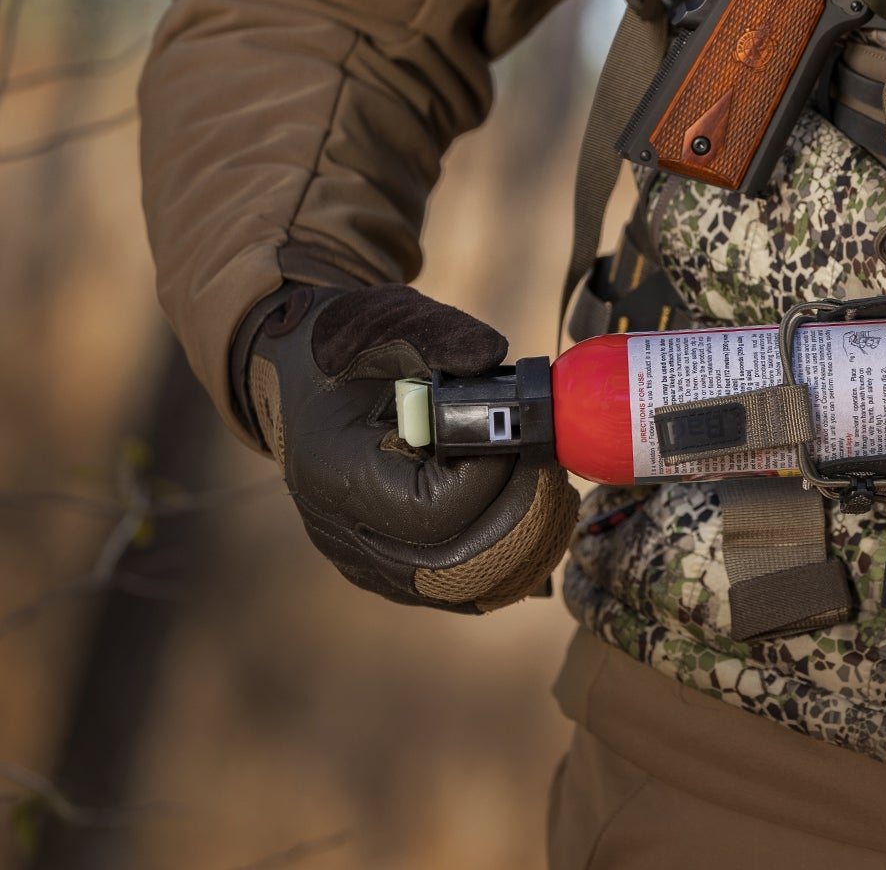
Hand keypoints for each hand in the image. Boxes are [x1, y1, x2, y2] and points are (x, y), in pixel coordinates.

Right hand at [241, 284, 577, 611]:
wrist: (307, 385)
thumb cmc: (348, 353)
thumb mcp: (386, 322)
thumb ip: (439, 335)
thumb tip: (494, 356)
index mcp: (333, 473)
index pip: (430, 511)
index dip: (488, 478)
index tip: (511, 433)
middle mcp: (343, 533)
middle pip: (455, 565)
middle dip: (521, 516)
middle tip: (547, 466)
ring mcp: (367, 563)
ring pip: (467, 590)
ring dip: (528, 544)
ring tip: (550, 488)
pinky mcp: (394, 574)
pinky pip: (465, 592)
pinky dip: (514, 563)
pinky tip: (539, 515)